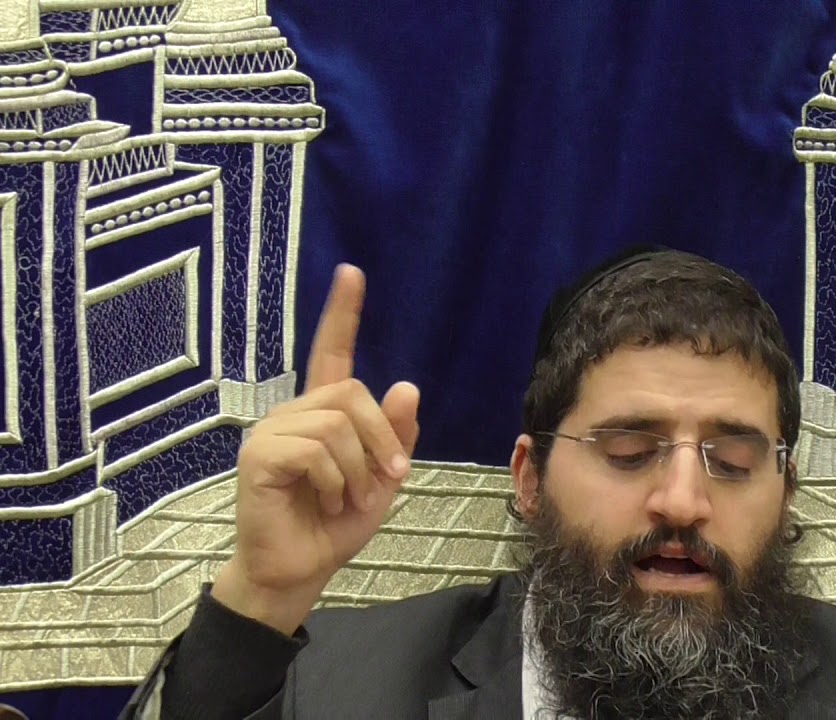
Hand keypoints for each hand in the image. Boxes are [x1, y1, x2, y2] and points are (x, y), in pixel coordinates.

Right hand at [212, 264, 418, 633]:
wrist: (301, 569)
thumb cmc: (336, 523)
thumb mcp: (382, 477)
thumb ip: (395, 435)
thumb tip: (406, 385)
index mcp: (323, 413)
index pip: (332, 352)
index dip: (342, 313)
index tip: (351, 272)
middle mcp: (293, 413)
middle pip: (352, 392)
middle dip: (381, 437)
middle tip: (384, 478)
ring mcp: (270, 432)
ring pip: (338, 424)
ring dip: (358, 469)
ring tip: (347, 497)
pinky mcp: (258, 456)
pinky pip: (315, 451)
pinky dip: (334, 481)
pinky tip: (324, 501)